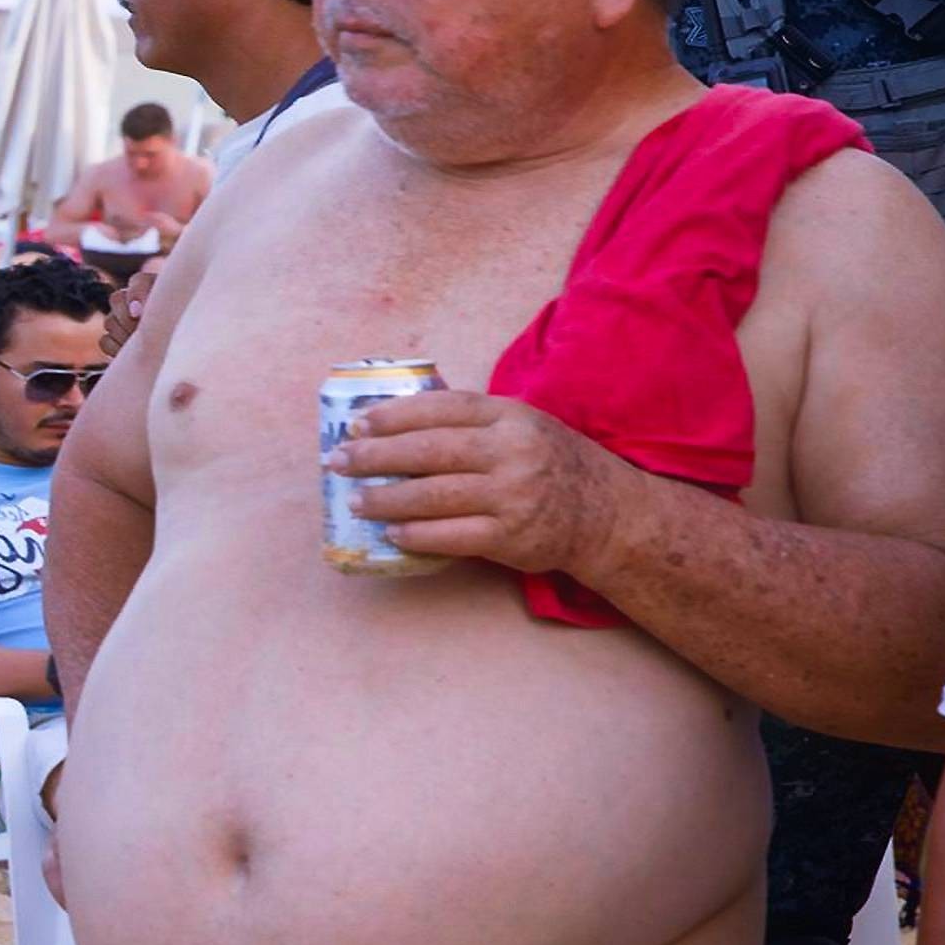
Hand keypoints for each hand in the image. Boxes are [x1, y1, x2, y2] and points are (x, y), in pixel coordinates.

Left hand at [333, 389, 634, 576]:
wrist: (607, 514)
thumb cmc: (552, 464)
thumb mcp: (522, 426)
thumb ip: (473, 421)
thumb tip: (399, 417)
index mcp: (510, 416)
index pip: (442, 408)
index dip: (394, 415)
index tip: (357, 424)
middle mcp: (511, 451)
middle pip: (429, 450)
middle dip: (375, 456)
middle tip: (338, 461)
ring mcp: (512, 495)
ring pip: (433, 495)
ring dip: (386, 499)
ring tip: (355, 501)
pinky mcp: (510, 536)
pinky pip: (451, 536)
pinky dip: (416, 535)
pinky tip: (391, 533)